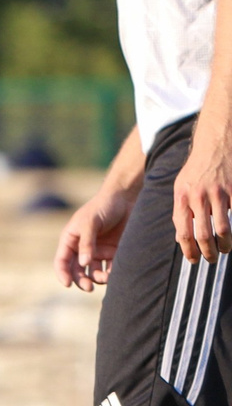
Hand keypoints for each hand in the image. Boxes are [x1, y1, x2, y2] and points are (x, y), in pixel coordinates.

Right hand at [56, 189, 133, 290]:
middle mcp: (82, 248)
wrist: (126, 198)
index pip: (62, 261)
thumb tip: (84, 264)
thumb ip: (86, 243)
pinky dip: (112, 273)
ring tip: (106, 277)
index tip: (68, 284)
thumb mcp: (90, 222)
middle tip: (89, 288)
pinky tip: (116, 273)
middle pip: (77, 271)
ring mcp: (98, 250)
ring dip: (97, 278)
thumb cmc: (103, 207)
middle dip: (81, 281)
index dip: (63, 274)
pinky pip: (110, 268)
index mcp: (70, 240)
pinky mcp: (113, 252)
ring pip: (94, 272)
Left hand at [175, 121, 231, 261]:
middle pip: (203, 234)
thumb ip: (181, 212)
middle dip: (208, 252)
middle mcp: (199, 197)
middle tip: (211, 259)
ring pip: (223, 228)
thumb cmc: (196, 171)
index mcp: (182, 198)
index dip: (188, 250)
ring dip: (225, 244)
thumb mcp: (180, 188)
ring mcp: (219, 193)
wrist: (215, 145)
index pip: (183, 232)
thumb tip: (181, 238)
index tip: (193, 260)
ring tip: (225, 249)